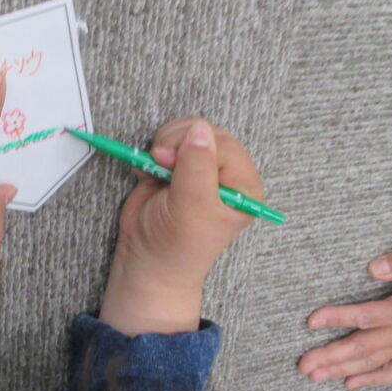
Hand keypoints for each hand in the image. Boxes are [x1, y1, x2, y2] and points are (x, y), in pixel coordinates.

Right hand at [100, 118, 263, 335]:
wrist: (148, 262)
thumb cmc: (178, 244)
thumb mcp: (193, 207)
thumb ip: (197, 166)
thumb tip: (199, 128)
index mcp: (243, 185)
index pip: (224, 144)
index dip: (194, 146)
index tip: (169, 162)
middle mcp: (225, 174)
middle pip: (206, 132)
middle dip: (178, 142)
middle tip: (160, 163)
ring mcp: (200, 169)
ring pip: (186, 132)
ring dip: (164, 144)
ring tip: (155, 169)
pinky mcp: (176, 168)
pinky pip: (166, 142)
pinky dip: (153, 152)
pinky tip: (149, 172)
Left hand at [298, 244, 391, 388]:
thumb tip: (373, 267)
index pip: (365, 316)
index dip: (337, 318)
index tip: (311, 321)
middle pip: (361, 347)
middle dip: (330, 356)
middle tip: (304, 365)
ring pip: (370, 362)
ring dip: (340, 369)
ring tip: (314, 376)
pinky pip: (391, 372)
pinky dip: (370, 379)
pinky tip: (349, 383)